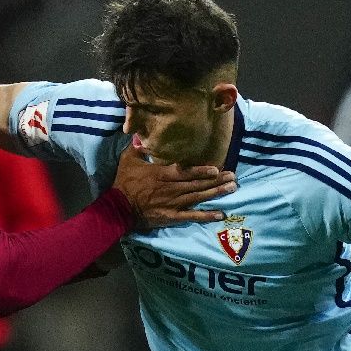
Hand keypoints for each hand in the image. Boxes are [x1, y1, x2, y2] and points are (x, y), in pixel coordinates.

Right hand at [112, 146, 235, 230]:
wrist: (117, 208)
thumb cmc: (124, 183)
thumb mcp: (128, 160)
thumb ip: (138, 147)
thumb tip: (142, 134)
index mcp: (163, 174)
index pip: (186, 171)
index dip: (202, 171)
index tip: (217, 168)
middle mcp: (172, 188)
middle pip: (198, 184)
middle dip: (217, 180)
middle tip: (233, 177)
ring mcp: (173, 203)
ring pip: (198, 197)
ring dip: (216, 193)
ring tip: (232, 189)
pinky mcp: (172, 216)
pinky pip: (191, 216)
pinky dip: (206, 215)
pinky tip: (220, 213)